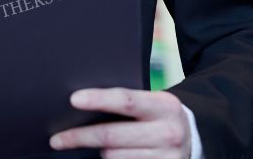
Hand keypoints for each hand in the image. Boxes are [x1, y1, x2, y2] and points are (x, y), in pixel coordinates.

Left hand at [49, 88, 190, 158]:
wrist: (195, 137)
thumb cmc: (159, 116)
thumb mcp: (152, 102)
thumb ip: (126, 103)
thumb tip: (80, 103)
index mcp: (164, 106)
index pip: (126, 100)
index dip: (98, 99)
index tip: (73, 99)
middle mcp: (168, 132)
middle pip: (112, 136)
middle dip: (80, 137)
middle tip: (57, 139)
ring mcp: (168, 157)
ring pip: (114, 157)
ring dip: (100, 153)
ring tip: (96, 145)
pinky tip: (107, 156)